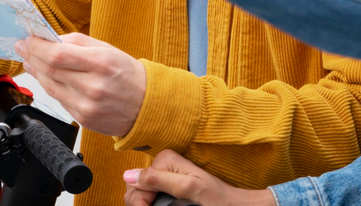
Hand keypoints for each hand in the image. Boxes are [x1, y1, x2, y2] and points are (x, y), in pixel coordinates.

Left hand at [16, 33, 146, 137]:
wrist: (147, 105)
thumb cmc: (128, 74)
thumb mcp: (108, 49)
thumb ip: (78, 42)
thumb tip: (51, 39)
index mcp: (101, 62)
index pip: (58, 54)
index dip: (37, 46)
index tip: (28, 39)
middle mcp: (93, 85)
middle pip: (50, 70)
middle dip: (32, 56)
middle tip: (23, 47)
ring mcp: (86, 105)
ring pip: (49, 86)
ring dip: (36, 72)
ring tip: (31, 60)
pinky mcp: (82, 118)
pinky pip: (58, 100)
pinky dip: (49, 86)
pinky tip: (46, 77)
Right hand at [123, 150, 274, 205]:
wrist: (231, 204)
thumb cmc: (216, 197)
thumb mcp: (187, 187)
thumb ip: (158, 179)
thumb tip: (128, 174)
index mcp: (164, 159)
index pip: (134, 181)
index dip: (141, 199)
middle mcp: (161, 165)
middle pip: (133, 188)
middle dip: (141, 202)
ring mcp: (163, 177)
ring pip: (137, 195)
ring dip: (145, 204)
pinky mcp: (166, 188)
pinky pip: (147, 198)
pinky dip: (150, 205)